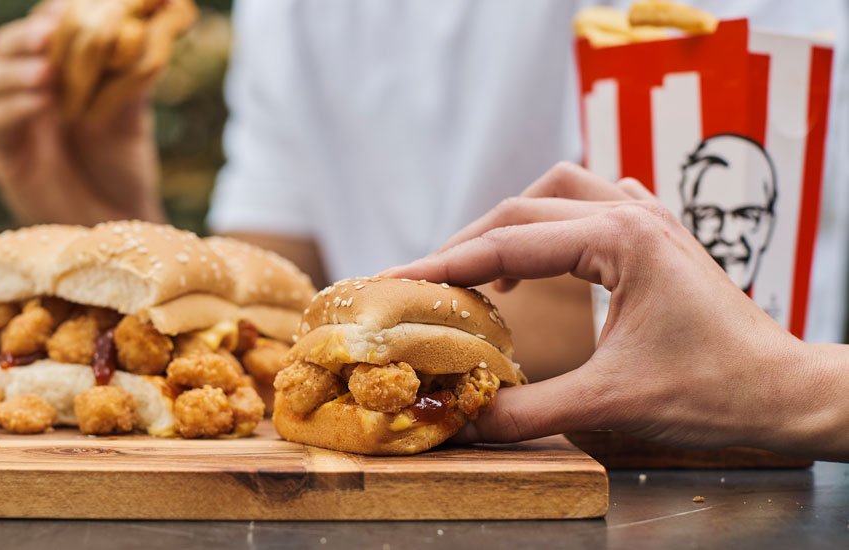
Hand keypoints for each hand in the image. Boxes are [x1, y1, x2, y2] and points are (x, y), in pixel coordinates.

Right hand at [0, 0, 163, 225]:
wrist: (120, 223)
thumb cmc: (126, 169)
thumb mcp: (131, 116)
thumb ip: (130, 78)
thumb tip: (142, 32)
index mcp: (56, 74)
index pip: (41, 30)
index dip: (49, 16)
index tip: (70, 9)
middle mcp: (27, 92)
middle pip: (6, 47)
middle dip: (24, 37)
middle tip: (50, 35)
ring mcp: (13, 123)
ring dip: (18, 70)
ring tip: (49, 71)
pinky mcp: (4, 156)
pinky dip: (17, 107)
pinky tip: (43, 102)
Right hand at [383, 162, 848, 459]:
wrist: (786, 390)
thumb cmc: (714, 391)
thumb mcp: (610, 403)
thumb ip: (529, 411)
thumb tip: (467, 419)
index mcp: (619, 239)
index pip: (507, 243)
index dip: (444, 264)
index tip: (397, 278)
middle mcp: (631, 214)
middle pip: (522, 211)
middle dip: (467, 244)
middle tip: (426, 283)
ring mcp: (649, 219)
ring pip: (558, 192)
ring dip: (512, 222)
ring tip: (481, 266)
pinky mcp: (659, 236)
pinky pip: (594, 201)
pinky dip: (555, 221)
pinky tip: (547, 255)